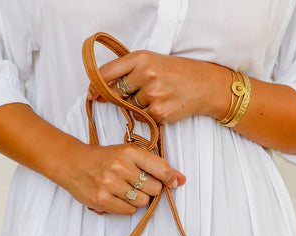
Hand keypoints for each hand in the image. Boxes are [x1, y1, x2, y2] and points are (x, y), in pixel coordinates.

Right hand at [58, 141, 185, 215]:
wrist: (73, 164)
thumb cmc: (105, 158)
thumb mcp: (129, 154)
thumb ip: (155, 165)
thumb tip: (181, 179)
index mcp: (129, 152)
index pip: (161, 169)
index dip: (171, 178)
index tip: (173, 182)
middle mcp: (120, 167)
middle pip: (154, 189)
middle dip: (151, 189)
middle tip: (139, 184)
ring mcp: (110, 184)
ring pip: (142, 201)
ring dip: (139, 199)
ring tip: (126, 190)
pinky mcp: (102, 200)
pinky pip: (129, 210)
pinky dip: (127, 206)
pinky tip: (118, 197)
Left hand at [87, 50, 220, 123]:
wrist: (203, 86)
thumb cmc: (174, 73)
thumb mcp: (151, 62)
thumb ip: (126, 72)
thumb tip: (99, 90)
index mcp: (141, 58)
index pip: (107, 72)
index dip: (96, 85)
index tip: (91, 93)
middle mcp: (146, 75)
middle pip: (116, 92)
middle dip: (119, 96)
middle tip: (133, 94)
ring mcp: (153, 95)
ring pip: (130, 106)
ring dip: (137, 105)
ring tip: (156, 96)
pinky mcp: (159, 113)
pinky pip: (143, 117)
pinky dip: (149, 114)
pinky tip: (162, 105)